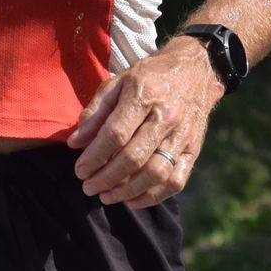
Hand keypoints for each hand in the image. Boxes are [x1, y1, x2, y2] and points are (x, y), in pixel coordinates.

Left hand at [65, 36, 221, 207]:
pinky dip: (153, 196)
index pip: (115, 134)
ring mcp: (183, 135)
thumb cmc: (149, 77)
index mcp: (144, 95)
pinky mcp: (194, 149)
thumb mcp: (117, 83)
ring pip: (155, 173)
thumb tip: (76, 143)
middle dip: (106, 178)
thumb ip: (95, 112)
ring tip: (106, 196)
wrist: (194, 71)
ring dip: (127, 191)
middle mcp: (166, 116)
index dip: (94, 157)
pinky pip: (176, 180)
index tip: (79, 170)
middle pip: (133, 157)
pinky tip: (132, 199)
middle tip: (89, 187)